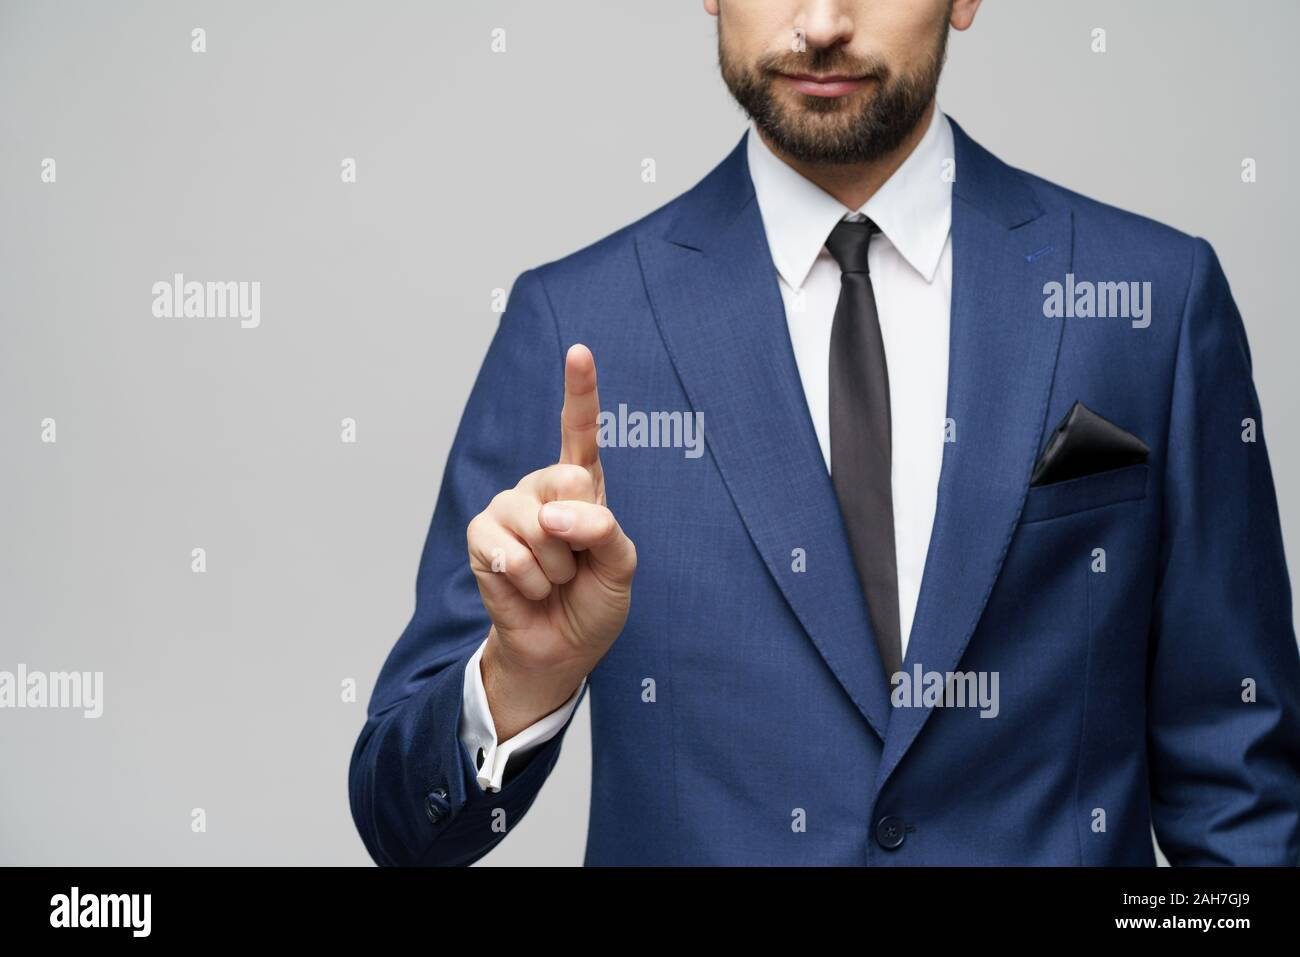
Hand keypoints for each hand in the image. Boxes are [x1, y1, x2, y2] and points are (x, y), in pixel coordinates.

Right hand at [466, 344, 636, 739]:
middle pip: (566, 481)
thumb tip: (553, 515)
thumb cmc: (593, 601)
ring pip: (538, 526)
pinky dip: (527, 581)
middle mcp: (541, 488)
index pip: (581, 431)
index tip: (579, 351)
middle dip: (579, 535)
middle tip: (576, 565)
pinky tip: (527, 589)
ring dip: (554, 568)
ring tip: (552, 580)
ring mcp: (507, 509)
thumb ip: (602, 531)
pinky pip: (508, 552)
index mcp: (582, 486)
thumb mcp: (621, 566)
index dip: (579, 390)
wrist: (561, 648)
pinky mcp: (481, 537)